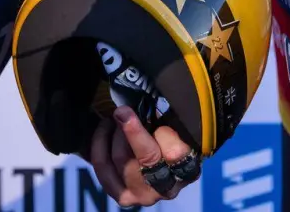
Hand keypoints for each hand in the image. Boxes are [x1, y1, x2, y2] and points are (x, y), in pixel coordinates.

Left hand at [85, 106, 199, 206]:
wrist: (156, 160)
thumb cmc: (168, 134)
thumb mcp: (175, 124)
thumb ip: (168, 115)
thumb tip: (147, 93)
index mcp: (189, 169)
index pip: (176, 153)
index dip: (163, 132)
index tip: (154, 113)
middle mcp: (168, 188)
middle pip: (147, 157)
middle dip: (132, 129)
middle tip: (122, 110)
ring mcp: (144, 196)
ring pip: (122, 160)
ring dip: (115, 134)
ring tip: (115, 118)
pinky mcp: (123, 197)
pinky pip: (103, 168)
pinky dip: (100, 145)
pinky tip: (105, 130)